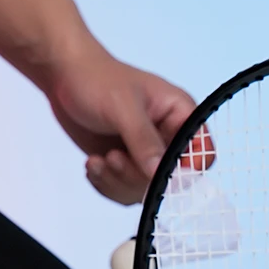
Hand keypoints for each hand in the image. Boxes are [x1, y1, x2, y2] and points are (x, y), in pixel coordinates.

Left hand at [42, 45, 197, 204]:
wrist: (66, 78)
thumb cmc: (98, 80)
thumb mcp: (123, 108)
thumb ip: (143, 140)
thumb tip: (159, 172)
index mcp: (180, 115)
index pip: (202, 153)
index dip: (187, 171)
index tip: (157, 175)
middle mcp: (166, 137)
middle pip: (167, 179)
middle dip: (135, 176)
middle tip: (112, 157)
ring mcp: (143, 153)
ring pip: (141, 189)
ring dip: (116, 182)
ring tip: (97, 161)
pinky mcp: (122, 164)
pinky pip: (121, 190)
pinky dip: (104, 183)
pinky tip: (92, 164)